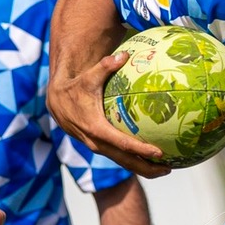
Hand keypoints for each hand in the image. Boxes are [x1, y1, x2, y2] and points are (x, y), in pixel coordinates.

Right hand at [47, 49, 171, 178]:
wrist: (55, 102)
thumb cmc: (75, 87)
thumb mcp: (88, 77)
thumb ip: (105, 66)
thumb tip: (124, 54)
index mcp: (95, 128)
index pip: (123, 143)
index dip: (141, 150)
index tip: (159, 153)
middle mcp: (96, 142)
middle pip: (125, 161)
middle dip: (147, 168)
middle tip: (168, 169)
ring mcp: (97, 147)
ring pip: (122, 162)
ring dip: (143, 168)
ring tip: (165, 170)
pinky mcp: (97, 146)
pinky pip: (118, 157)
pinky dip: (134, 161)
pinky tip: (150, 160)